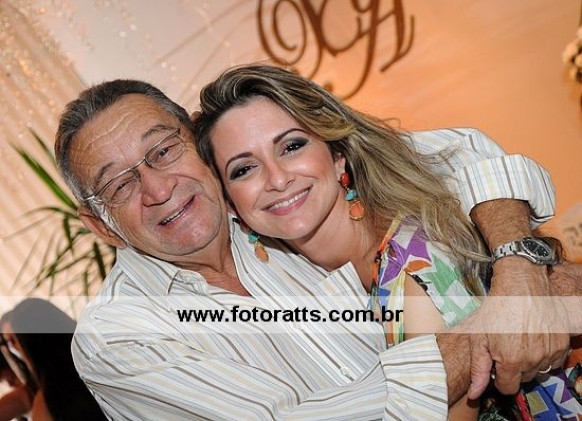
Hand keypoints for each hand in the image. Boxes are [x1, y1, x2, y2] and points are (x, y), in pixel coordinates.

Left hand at [468, 257, 569, 398]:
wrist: (521, 284)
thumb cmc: (496, 308)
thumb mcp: (478, 337)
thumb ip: (478, 369)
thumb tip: (474, 394)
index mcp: (512, 361)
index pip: (508, 388)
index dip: (499, 377)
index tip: (495, 363)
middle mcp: (534, 360)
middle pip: (523, 379)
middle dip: (513, 368)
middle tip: (505, 346)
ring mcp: (550, 352)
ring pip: (538, 370)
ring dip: (528, 361)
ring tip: (518, 340)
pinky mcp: (562, 343)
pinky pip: (553, 360)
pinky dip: (543, 354)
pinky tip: (532, 338)